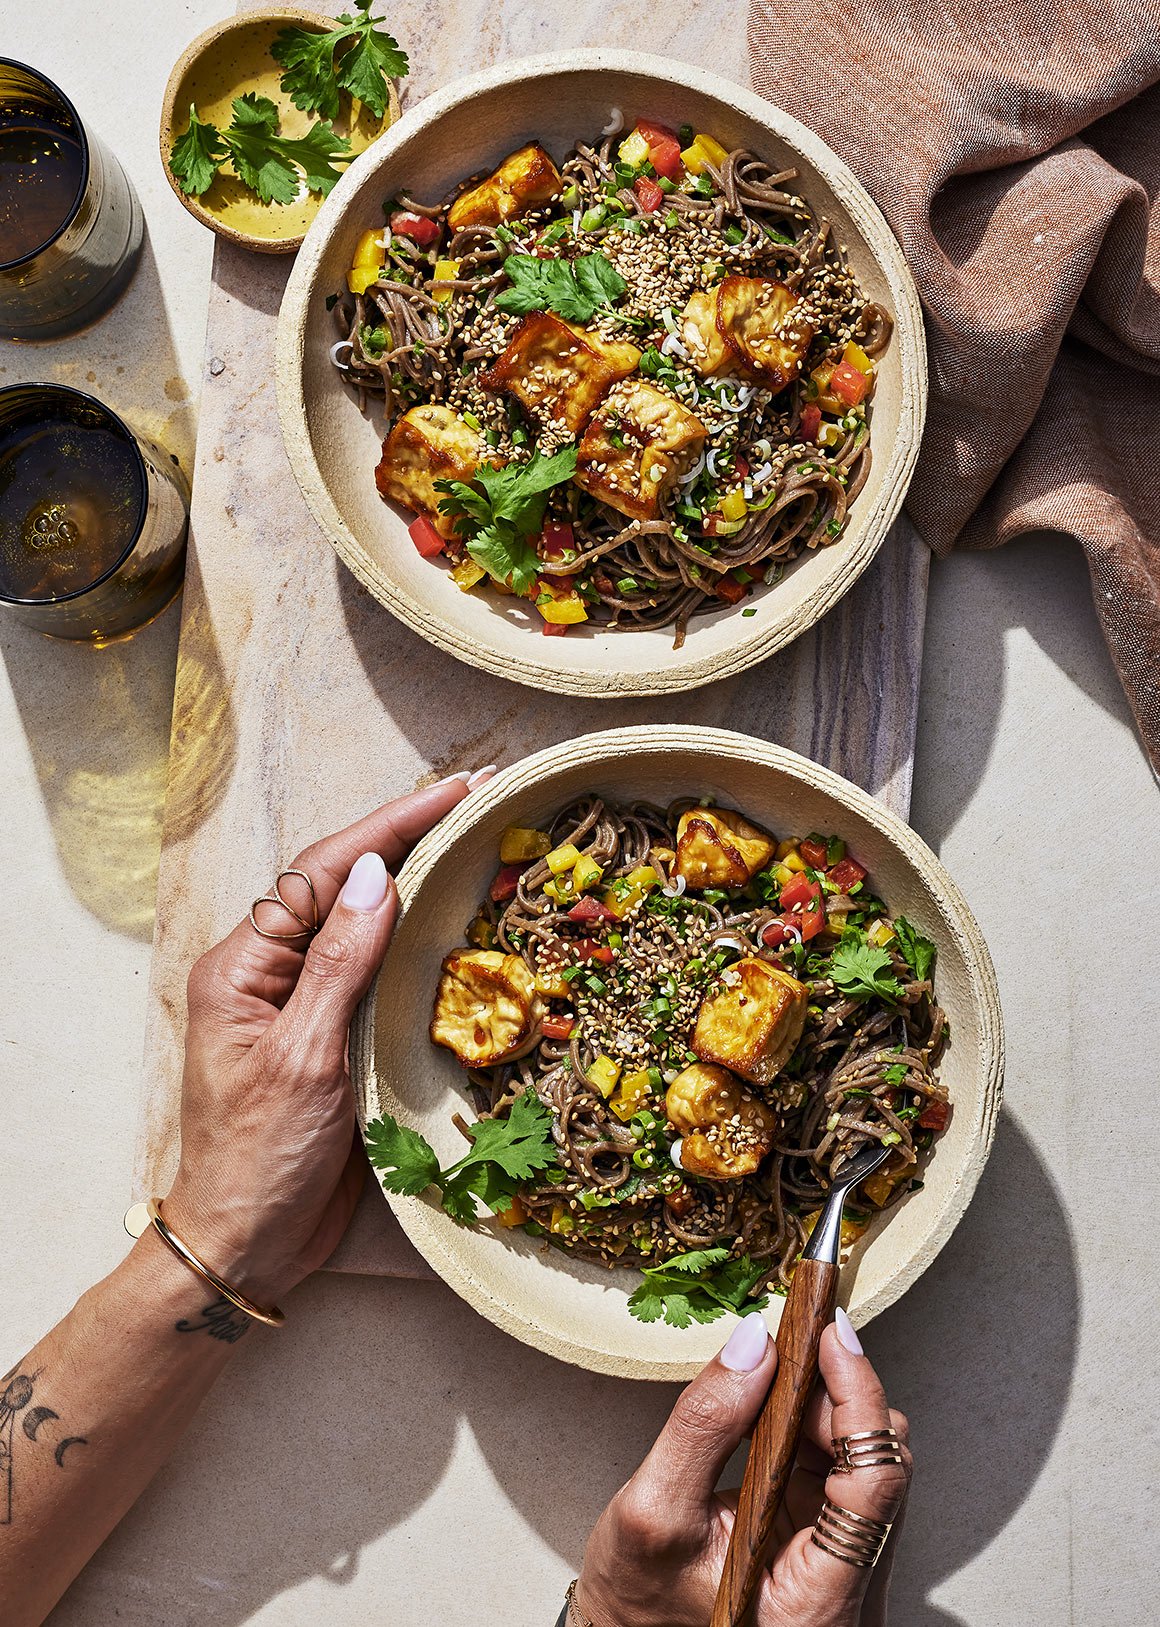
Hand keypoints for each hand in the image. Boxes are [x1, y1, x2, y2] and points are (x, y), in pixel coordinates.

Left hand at [163, 770, 493, 1305]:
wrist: (247, 1243)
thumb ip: (339, 962)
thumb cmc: (260, 1158)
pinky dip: (416, 938)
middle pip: (344, 883)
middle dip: (410, 836)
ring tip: (477, 839)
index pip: (324, 871)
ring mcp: (299, 1002)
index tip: (458, 791)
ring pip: (363, 921)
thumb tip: (377, 873)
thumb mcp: (303, 1057)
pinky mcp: (329, 1033)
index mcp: (243, 965)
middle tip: (482, 797)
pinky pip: (374, 969)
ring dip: (417, 879)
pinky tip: (454, 919)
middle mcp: (269, 971)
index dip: (393, 826)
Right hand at [575, 1309, 910, 1626]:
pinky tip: (773, 1412)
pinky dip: (813, 1428)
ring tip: (770, 1381)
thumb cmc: (639, 1599)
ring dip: (825, 1407)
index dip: (860, 1398)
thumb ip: (705, 1423)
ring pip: (869, 1460)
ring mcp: (847, 1571)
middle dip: (837, 1397)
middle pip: (882, 1465)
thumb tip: (753, 1343)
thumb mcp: (652, 1509)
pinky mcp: (832, 1548)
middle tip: (787, 1350)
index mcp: (817, 1604)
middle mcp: (851, 1592)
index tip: (831, 1335)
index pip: (876, 1485)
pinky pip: (845, 1470)